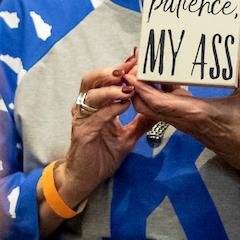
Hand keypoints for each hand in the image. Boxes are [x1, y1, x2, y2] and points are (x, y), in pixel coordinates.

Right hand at [37, 56, 155, 233]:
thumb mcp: (128, 137)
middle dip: (109, 72)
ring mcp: (81, 119)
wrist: (86, 179)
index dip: (118, 69)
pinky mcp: (81, 133)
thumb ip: (141, 122)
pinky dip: (109, 109)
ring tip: (127, 88)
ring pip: (90, 96)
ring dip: (110, 89)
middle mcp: (85, 108)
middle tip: (127, 69)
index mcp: (96, 105)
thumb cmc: (103, 155)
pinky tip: (123, 106)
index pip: (104, 80)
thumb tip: (159, 109)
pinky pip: (94, 117)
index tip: (134, 61)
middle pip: (91, 80)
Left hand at [123, 51, 239, 192]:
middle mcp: (181, 117)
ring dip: (142, 89)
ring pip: (150, 106)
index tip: (131, 72)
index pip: (158, 102)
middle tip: (133, 65)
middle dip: (135, 86)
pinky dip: (154, 91)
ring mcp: (179, 119)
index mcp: (193, 113)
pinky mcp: (181, 118)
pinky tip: (158, 74)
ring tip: (142, 66)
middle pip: (145, 105)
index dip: (141, 88)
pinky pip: (161, 105)